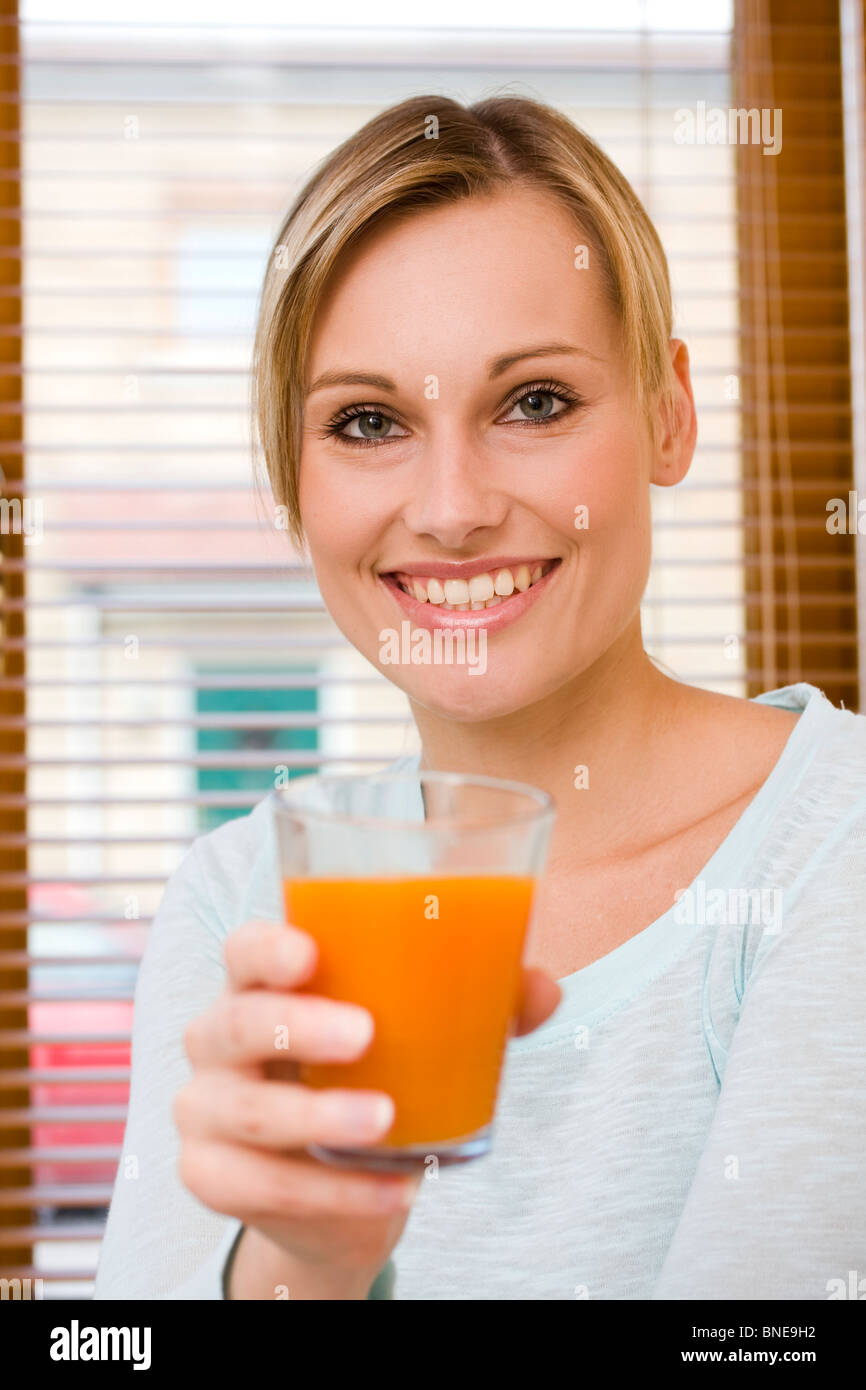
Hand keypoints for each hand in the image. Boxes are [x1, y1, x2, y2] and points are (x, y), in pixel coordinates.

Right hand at [174, 919, 560, 1296]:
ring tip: (387, 1120)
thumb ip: (478, 1005)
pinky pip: (261, 1185)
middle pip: (236, 1022)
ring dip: (317, 1117)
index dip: (268, 947)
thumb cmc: (373, 1078)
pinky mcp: (210, 1174)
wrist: (338, 1192)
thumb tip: (542, 989)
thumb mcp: (420, 1038)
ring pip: (246, 1111)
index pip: (244, 949)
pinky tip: (394, 1187)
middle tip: (366, 1035)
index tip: (312, 953)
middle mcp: (219, 1037)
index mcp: (264, 984)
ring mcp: (205, 1108)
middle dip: (299, 1028)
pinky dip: (332, 1191)